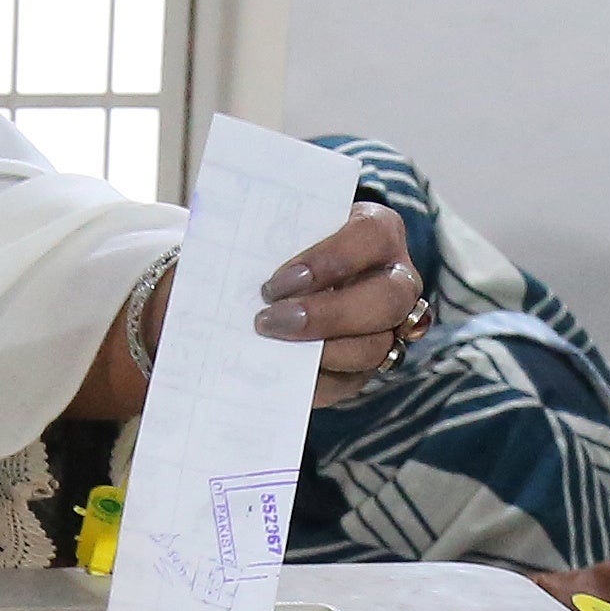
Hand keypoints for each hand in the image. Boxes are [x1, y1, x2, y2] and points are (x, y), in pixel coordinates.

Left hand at [257, 200, 425, 395]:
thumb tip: (212, 248)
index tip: (280, 281)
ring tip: (272, 343)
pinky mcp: (367, 365)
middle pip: (388, 300)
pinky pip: (351, 381)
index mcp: (378, 231)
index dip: (329, 260)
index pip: (371, 236)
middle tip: (270, 320)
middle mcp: (397, 278)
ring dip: (323, 352)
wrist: (278, 282)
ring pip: (377, 347)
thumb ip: (256, 237)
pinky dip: (315, 380)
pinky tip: (281, 369)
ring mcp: (391, 326)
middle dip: (328, 315)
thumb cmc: (279, 245)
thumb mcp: (270, 229)